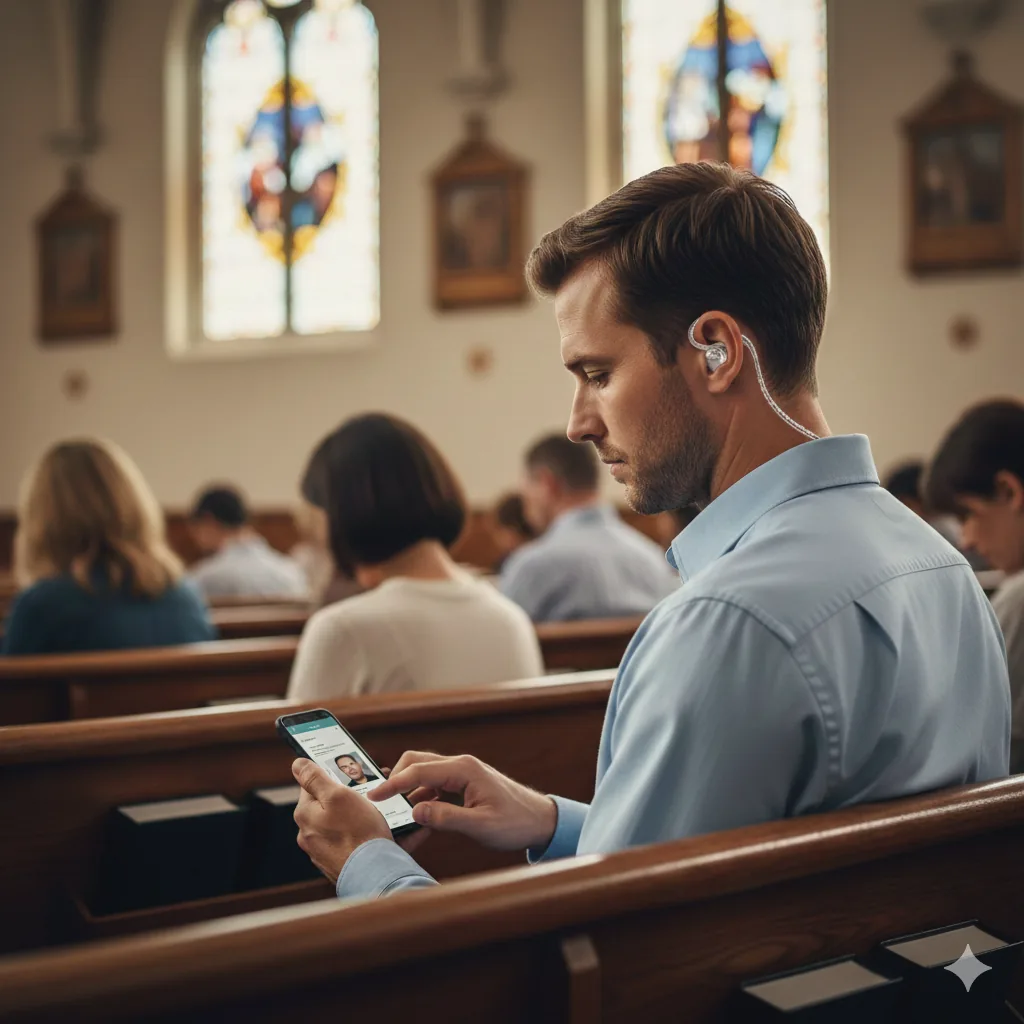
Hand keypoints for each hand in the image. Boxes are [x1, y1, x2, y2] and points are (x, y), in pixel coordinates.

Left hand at [292, 758, 390, 883]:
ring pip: (338, 823)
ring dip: (354, 816)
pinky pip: (348, 841)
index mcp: (305, 814)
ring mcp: (322, 851)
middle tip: (368, 793)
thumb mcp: (338, 795)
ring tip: (376, 814)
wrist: (374, 874)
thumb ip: (315, 778)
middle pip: (326, 804)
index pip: (312, 784)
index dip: (331, 776)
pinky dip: (359, 835)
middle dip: (345, 796)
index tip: (348, 775)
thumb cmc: (358, 832)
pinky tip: (376, 833)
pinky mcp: (337, 863)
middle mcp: (308, 834)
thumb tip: (297, 764)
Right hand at [369, 751, 556, 851]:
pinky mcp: (465, 781)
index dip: (392, 784)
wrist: (540, 820)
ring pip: (424, 770)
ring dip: (408, 786)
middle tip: (380, 801)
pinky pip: (435, 781)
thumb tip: (415, 811)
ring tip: (393, 809)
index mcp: (464, 770)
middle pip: (417, 761)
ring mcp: (463, 771)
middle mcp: (461, 764)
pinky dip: (420, 792)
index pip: (418, 770)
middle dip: (396, 778)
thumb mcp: (480, 826)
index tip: (373, 797)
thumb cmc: (515, 823)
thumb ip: (447, 818)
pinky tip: (417, 811)